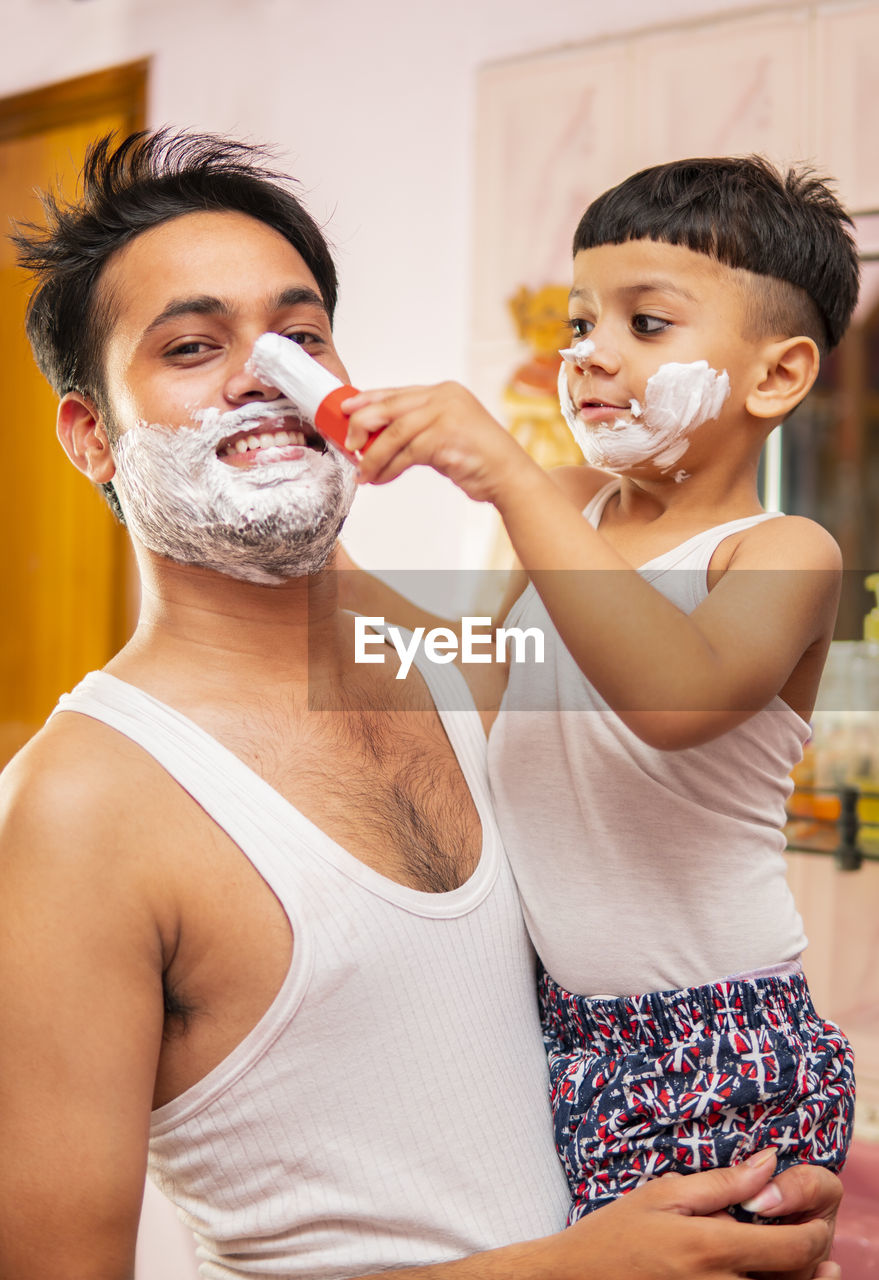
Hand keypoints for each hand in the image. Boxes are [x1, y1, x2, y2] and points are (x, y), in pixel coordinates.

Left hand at [341, 383, 534, 503]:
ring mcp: (446, 414)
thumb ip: (417, 429)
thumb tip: (376, 438)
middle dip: (362, 426)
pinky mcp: (446, 436)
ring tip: (364, 473)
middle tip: (349, 446)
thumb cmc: (477, 458)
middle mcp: (444, 397)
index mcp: (444, 391)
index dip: (367, 400)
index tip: (346, 411)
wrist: (509, 475)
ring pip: (394, 433)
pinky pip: (406, 453)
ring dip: (374, 456)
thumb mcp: (444, 434)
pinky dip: (389, 468)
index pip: (396, 393)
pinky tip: (381, 478)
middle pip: (389, 407)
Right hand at [554, 1152, 834, 1279]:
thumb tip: (769, 1162)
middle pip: (794, 1279)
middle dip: (808, 1254)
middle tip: (798, 1229)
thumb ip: (722, 1183)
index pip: (793, 1249)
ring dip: (790, 1275)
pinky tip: (751, 1267)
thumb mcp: (664, 1194)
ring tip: (777, 1249)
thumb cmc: (616, 1232)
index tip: (813, 1215)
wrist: (578, 1279)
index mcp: (712, 1249)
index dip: (815, 1232)